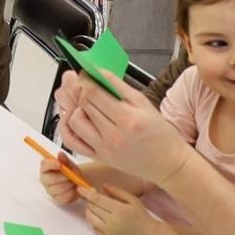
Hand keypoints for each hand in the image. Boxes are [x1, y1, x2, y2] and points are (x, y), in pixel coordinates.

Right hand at [39, 153, 85, 206]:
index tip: (60, 164)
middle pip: (51, 179)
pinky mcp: (57, 199)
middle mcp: (44, 180)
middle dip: (64, 177)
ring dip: (69, 185)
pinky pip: (64, 197)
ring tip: (75, 182)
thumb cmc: (71, 171)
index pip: (44, 165)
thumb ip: (65, 159)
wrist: (78, 181)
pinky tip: (75, 189)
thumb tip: (60, 154)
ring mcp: (50, 190)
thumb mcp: (69, 164)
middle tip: (73, 175)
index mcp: (45, 168)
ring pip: (58, 189)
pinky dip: (72, 193)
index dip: (51, 164)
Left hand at [57, 71, 191, 186]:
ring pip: (74, 120)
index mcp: (128, 118)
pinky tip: (74, 119)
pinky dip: (67, 127)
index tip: (87, 74)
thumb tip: (97, 72)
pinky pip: (72, 141)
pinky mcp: (98, 157)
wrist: (167, 162)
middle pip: (84, 104)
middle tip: (87, 87)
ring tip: (86, 105)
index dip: (86, 79)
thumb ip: (119, 86)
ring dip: (76, 108)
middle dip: (82, 91)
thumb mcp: (144, 103)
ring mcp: (104, 148)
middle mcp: (114, 135)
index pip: (94, 92)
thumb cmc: (159, 132)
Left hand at [83, 185, 154, 234]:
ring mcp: (109, 232)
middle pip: (92, 208)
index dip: (86, 193)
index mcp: (118, 210)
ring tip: (97, 207)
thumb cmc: (141, 216)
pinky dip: (93, 221)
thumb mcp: (132, 200)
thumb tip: (102, 186)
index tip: (80, 187)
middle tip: (94, 197)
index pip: (96, 199)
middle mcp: (112, 221)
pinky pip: (94, 228)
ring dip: (89, 210)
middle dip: (89, 201)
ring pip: (90, 218)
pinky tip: (100, 217)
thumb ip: (117, 191)